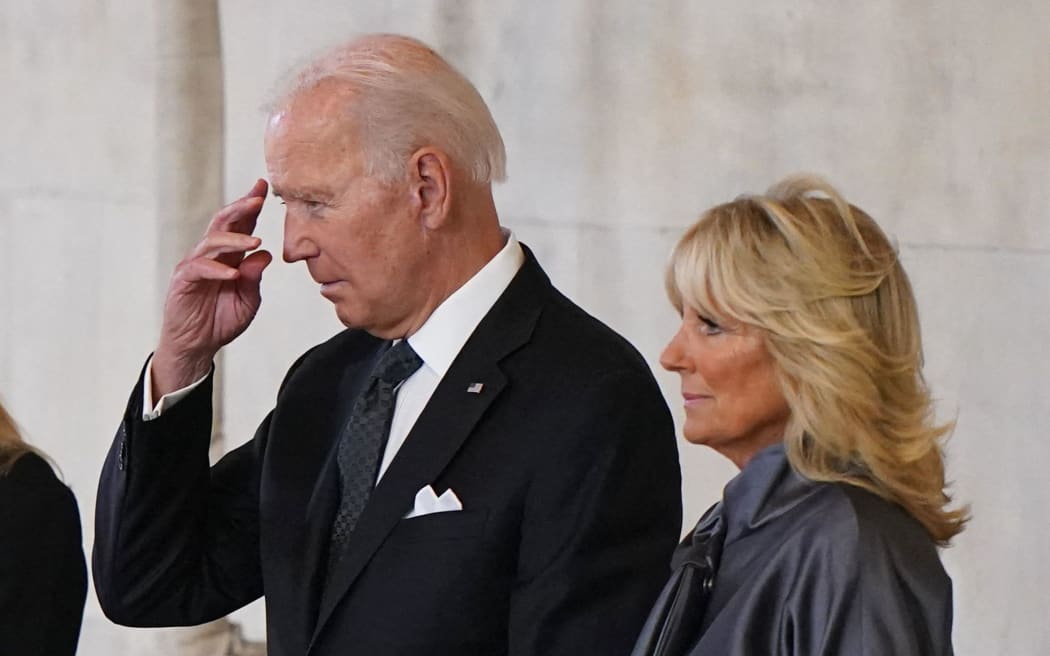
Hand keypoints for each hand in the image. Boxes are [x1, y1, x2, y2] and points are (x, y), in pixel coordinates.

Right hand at [151, 179, 273, 396]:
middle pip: (223, 223)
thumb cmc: (221, 321)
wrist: (197, 346)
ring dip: (234, 239)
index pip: (240, 225)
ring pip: (212, 242)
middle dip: (241, 207)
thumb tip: (263, 254)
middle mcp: (211, 256)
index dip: (251, 206)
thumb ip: (254, 278)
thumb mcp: (247, 300)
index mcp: (229, 257)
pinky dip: (217, 269)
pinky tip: (232, 274)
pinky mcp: (183, 281)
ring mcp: (195, 266)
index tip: (263, 186)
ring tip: (255, 241)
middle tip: (258, 198)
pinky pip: (199, 268)